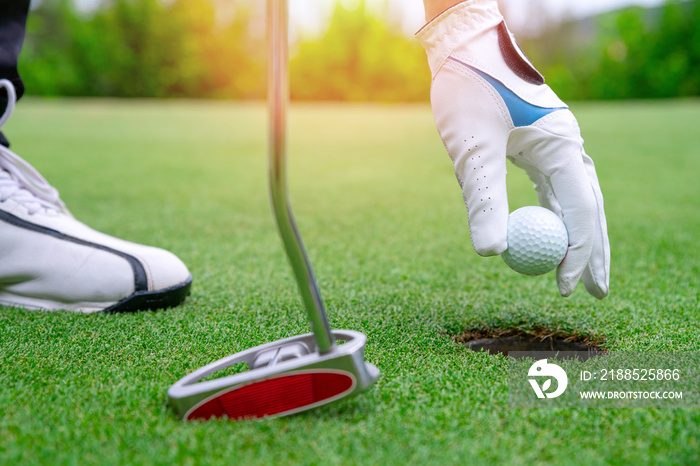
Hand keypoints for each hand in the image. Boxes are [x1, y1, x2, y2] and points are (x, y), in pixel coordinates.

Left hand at [417, 0, 608, 297]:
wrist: (461, 47)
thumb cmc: (469, 90)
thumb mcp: (473, 148)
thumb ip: (482, 199)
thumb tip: (492, 253)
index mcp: (562, 145)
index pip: (580, 211)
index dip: (576, 254)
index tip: (565, 289)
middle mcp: (567, 146)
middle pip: (588, 209)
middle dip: (591, 253)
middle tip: (594, 293)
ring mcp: (554, 144)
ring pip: (572, 200)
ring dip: (574, 237)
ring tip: (576, 273)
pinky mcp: (536, 144)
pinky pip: (551, 188)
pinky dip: (551, 215)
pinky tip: (549, 235)